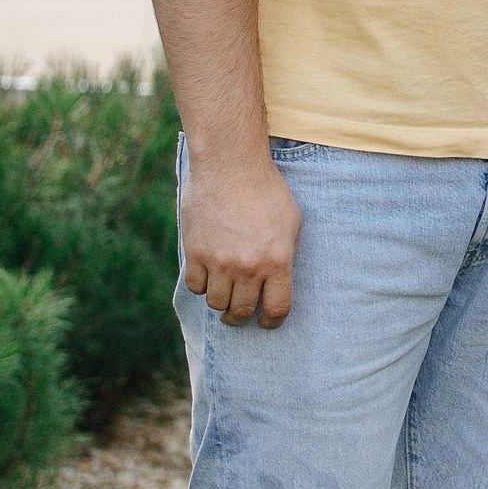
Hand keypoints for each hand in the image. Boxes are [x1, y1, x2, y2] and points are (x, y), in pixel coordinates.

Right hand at [182, 151, 302, 327]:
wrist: (231, 166)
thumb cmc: (266, 191)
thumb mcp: (291, 222)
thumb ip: (284, 256)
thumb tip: (277, 283)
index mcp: (277, 260)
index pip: (277, 309)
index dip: (273, 321)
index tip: (268, 322)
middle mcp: (248, 266)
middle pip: (243, 311)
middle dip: (243, 316)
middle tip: (242, 312)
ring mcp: (220, 261)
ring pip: (217, 303)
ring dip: (222, 302)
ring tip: (226, 293)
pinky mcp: (196, 253)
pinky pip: (196, 286)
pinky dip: (202, 286)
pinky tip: (209, 276)